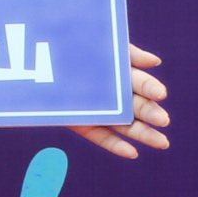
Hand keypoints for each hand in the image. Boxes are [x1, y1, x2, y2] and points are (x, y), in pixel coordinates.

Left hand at [74, 44, 168, 158]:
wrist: (34, 59)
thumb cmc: (71, 47)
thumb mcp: (98, 44)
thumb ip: (126, 52)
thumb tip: (155, 62)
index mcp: (123, 75)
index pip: (141, 83)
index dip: (151, 88)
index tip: (160, 93)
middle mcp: (116, 95)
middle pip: (138, 106)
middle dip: (151, 113)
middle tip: (163, 120)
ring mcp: (101, 110)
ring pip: (126, 125)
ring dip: (143, 134)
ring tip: (162, 143)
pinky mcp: (83, 124)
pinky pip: (101, 136)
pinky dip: (115, 145)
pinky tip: (131, 152)